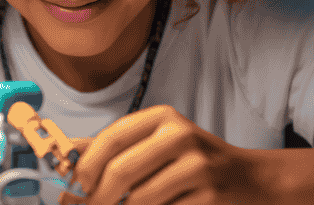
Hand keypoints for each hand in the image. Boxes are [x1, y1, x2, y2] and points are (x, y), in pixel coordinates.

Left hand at [59, 105, 280, 204]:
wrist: (249, 178)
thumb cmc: (192, 159)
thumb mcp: (155, 141)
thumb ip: (112, 146)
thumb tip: (65, 155)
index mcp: (163, 117)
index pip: (111, 138)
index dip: (84, 166)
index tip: (70, 188)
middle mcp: (181, 136)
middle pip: (121, 172)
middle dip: (96, 198)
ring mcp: (198, 167)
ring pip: (139, 200)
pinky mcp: (209, 197)